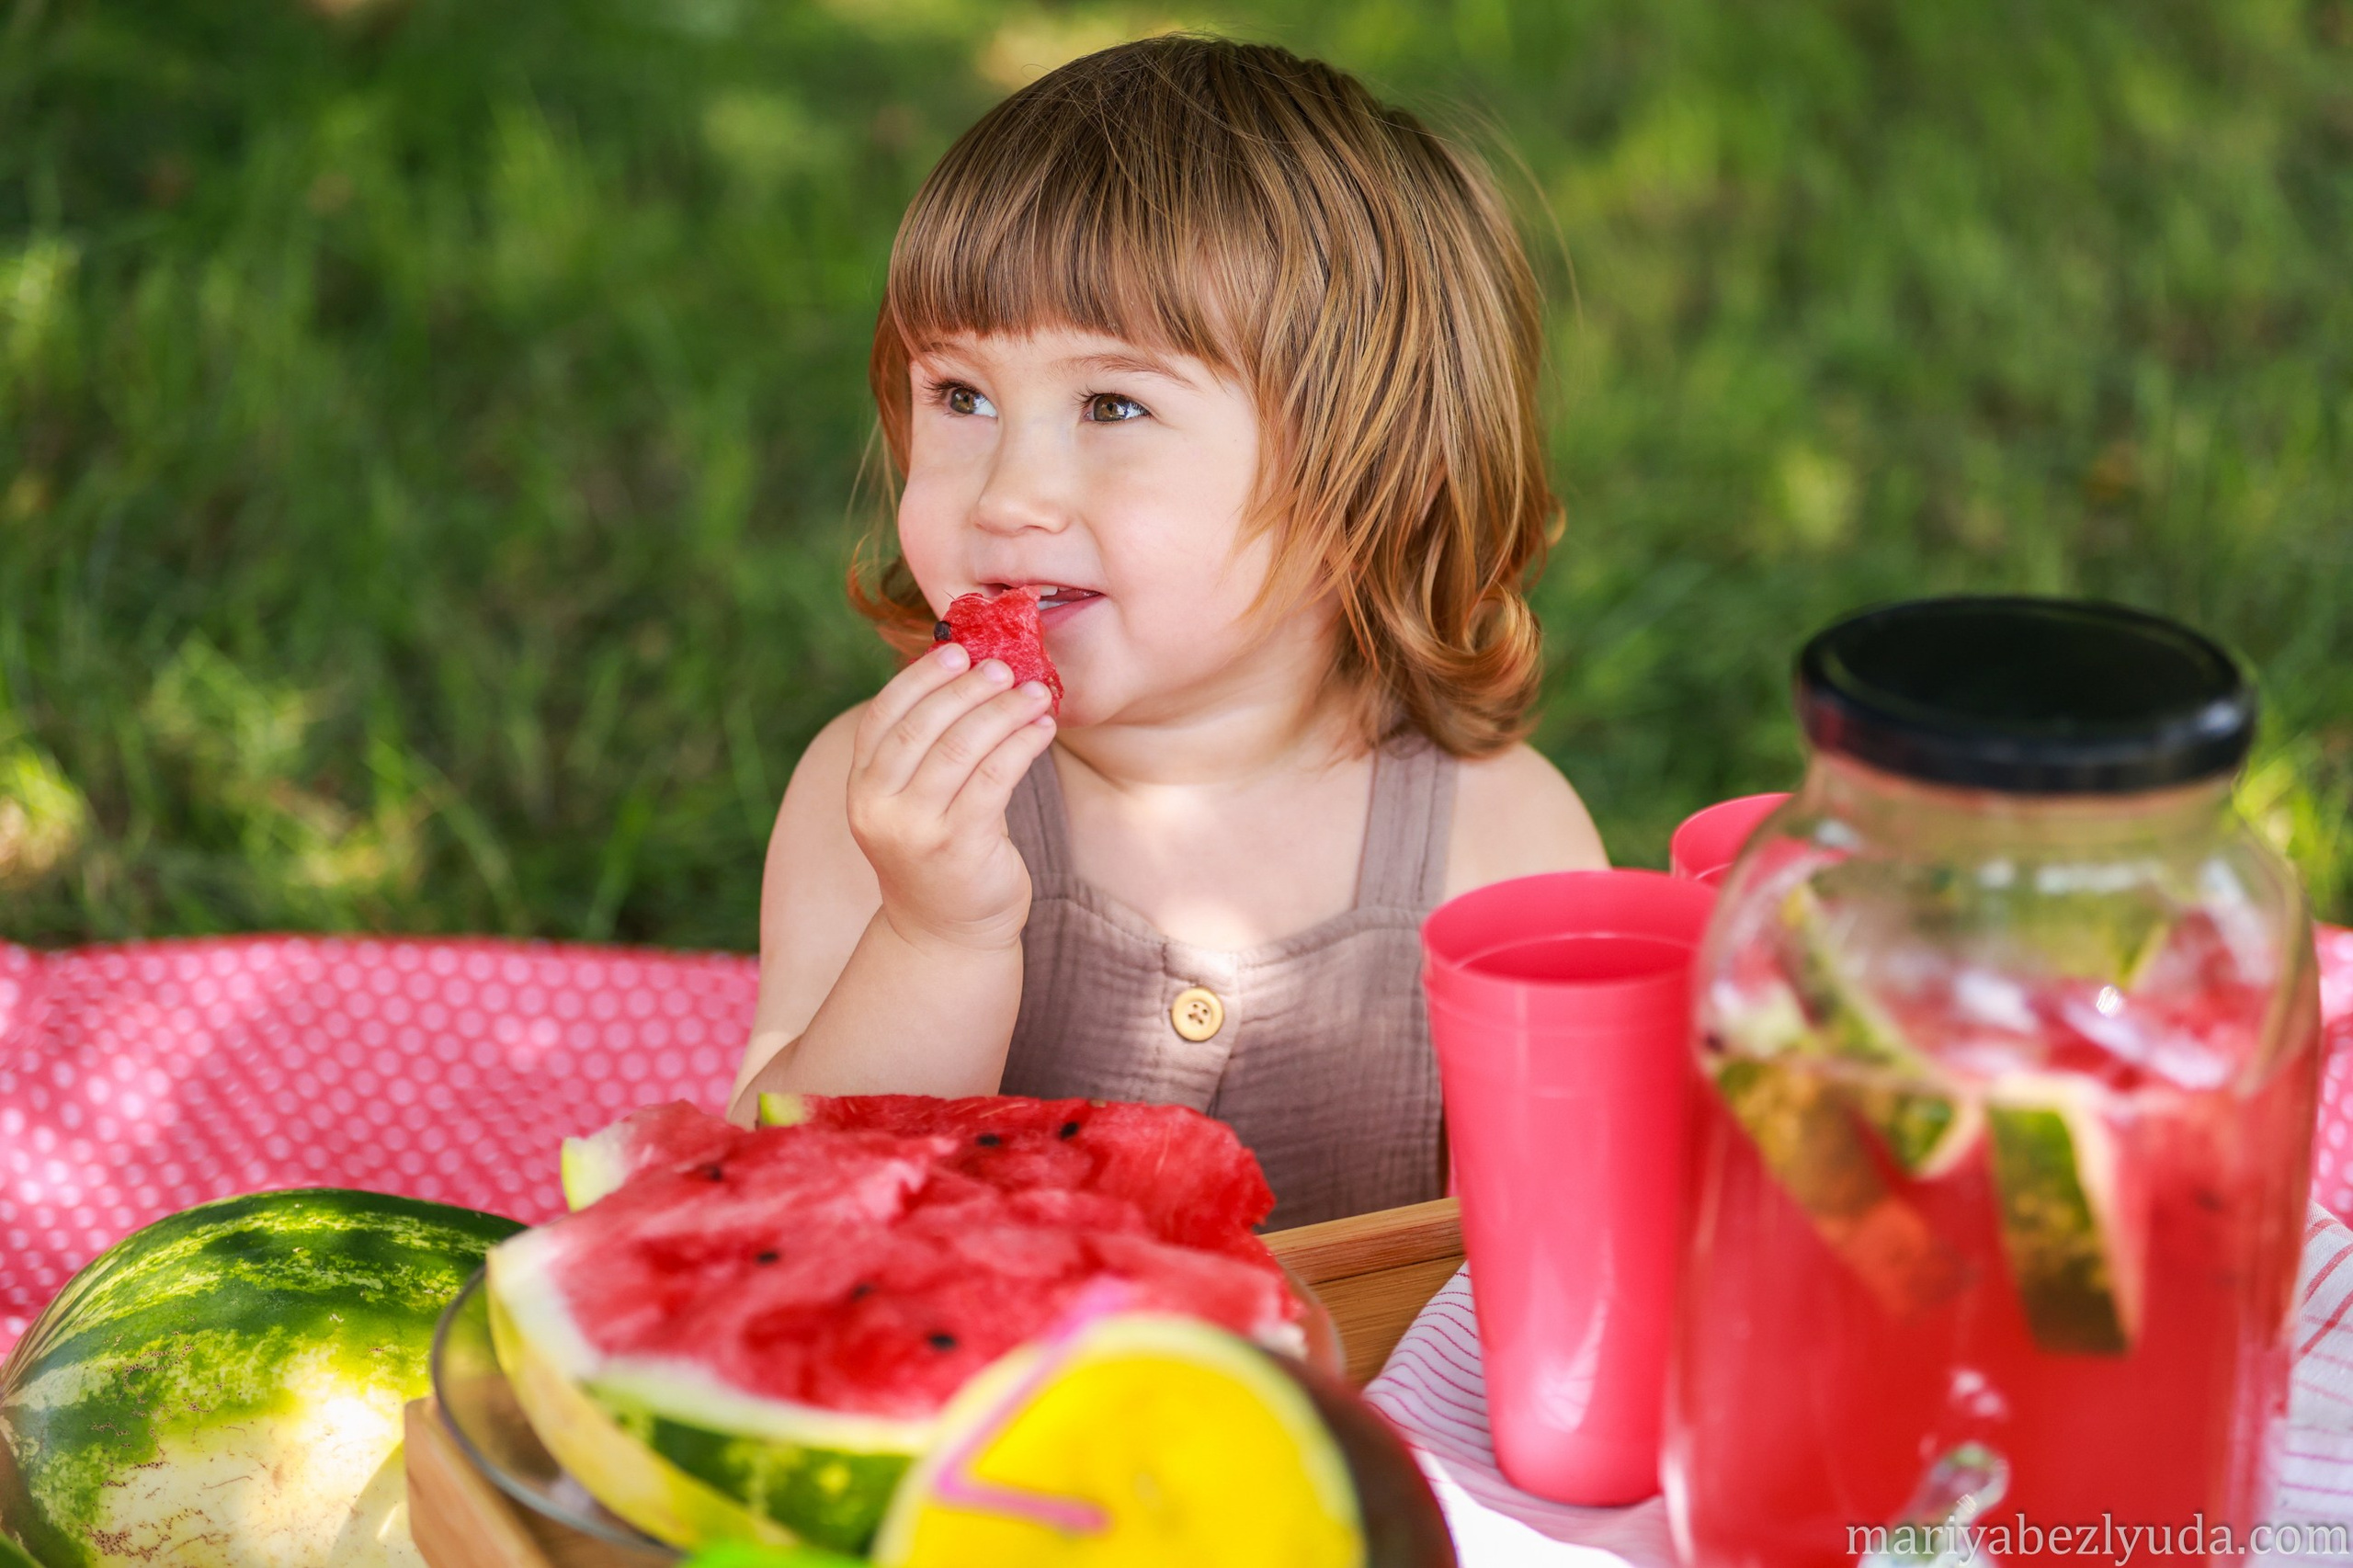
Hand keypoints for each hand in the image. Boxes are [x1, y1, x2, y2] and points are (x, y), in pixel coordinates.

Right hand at [847, 640, 1057, 953]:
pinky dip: (1022, 745)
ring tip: (1037, 692)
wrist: (946, 934)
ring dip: (1004, 712)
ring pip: (962, 748)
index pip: (884, 717)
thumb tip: (970, 675)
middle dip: (967, 689)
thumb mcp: (914, 803)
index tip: (957, 650)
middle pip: (922, 727)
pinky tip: (1043, 729)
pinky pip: (995, 778)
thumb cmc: (939, 853)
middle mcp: (879, 808)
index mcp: (862, 788)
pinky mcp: (959, 847)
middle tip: (1005, 667)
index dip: (920, 678)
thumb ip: (925, 751)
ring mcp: (917, 830)